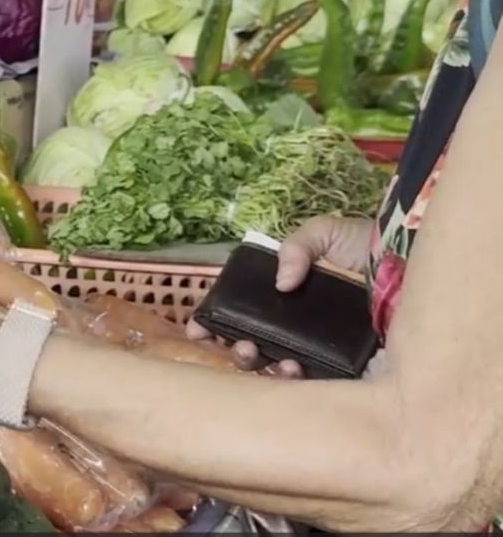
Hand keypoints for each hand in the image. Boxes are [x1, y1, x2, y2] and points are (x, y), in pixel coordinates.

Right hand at [185, 214, 373, 376]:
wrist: (418, 265)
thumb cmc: (372, 247)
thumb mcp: (326, 233)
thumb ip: (297, 246)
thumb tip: (280, 282)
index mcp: (292, 296)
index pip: (248, 312)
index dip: (221, 320)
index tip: (199, 328)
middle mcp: (304, 326)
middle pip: (259, 344)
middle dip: (237, 350)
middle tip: (234, 346)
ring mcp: (326, 350)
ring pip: (281, 368)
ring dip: (261, 367)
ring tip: (257, 355)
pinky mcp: (352, 371)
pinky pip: (317, 385)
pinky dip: (295, 383)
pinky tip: (290, 369)